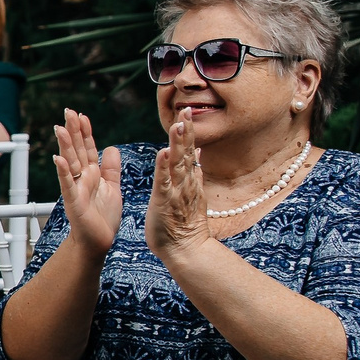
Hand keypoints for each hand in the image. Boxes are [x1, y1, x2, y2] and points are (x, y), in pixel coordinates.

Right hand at [52, 109, 123, 260]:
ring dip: (65, 145)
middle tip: (68, 111)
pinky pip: (67, 184)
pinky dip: (63, 171)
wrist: (98, 241)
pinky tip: (58, 158)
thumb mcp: (113, 187)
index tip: (82, 115)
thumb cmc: (103, 218)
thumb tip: (112, 148)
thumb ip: (112, 168)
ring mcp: (76, 189)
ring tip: (61, 128)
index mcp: (92, 174)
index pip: (88, 148)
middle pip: (77, 150)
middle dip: (73, 131)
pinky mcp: (74, 202)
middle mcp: (82, 178)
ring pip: (70, 162)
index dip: (85, 132)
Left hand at [145, 114, 212, 264]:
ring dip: (178, 144)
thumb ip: (194, 171)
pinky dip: (163, 167)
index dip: (188, 132)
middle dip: (187, 131)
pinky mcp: (165, 202)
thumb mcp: (191, 193)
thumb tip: (197, 151)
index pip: (189, 151)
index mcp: (188, 179)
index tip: (187, 112)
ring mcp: (176, 191)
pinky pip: (164, 182)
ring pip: (178, 163)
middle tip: (187, 109)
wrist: (186, 250)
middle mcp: (185, 182)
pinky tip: (162, 153)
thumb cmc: (183, 224)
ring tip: (178, 125)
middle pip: (187, 152)